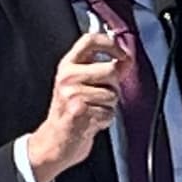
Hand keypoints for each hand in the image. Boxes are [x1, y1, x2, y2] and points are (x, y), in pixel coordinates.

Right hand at [25, 30, 124, 181]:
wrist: (55, 141)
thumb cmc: (70, 113)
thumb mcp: (82, 85)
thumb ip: (104, 70)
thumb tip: (126, 60)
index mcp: (68, 65)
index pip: (90, 40)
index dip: (111, 44)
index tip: (122, 54)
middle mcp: (68, 77)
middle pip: (110, 70)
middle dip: (113, 87)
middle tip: (100, 98)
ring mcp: (72, 94)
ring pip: (112, 94)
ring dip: (109, 107)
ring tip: (93, 111)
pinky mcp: (79, 112)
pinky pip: (109, 112)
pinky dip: (105, 120)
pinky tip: (91, 122)